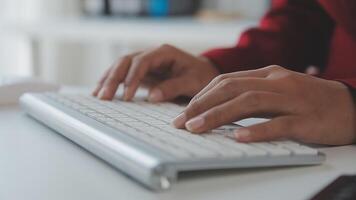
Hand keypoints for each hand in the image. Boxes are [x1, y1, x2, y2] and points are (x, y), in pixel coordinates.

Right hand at [93, 44, 219, 101]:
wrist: (203, 74)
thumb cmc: (200, 76)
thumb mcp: (193, 82)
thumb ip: (174, 87)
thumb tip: (152, 96)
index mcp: (164, 53)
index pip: (142, 61)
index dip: (132, 77)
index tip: (127, 95)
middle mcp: (151, 54)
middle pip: (126, 61)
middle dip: (114, 78)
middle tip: (104, 96)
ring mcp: (144, 63)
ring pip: (120, 66)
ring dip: (108, 79)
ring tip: (98, 95)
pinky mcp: (141, 73)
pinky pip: (123, 75)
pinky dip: (112, 82)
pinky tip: (102, 91)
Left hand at [173, 65, 355, 144]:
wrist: (350, 105)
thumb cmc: (309, 100)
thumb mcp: (277, 90)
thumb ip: (251, 94)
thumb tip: (218, 107)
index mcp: (267, 74)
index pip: (226, 80)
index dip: (201, 96)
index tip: (185, 111)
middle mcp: (276, 82)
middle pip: (231, 89)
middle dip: (201, 105)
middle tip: (181, 121)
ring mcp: (291, 100)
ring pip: (248, 103)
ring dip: (218, 115)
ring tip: (197, 128)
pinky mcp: (306, 120)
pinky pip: (278, 124)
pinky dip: (256, 131)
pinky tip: (238, 138)